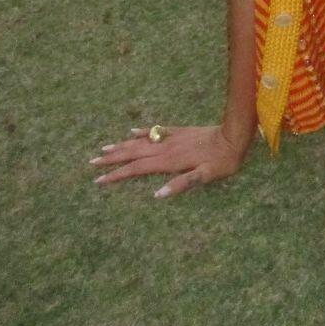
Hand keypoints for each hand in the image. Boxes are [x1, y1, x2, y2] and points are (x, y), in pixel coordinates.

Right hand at [88, 124, 246, 197]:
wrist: (233, 136)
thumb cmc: (221, 161)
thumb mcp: (205, 176)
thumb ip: (182, 184)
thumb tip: (157, 195)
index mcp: (169, 161)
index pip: (137, 169)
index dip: (117, 175)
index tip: (98, 180)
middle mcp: (166, 148)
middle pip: (133, 154)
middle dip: (112, 159)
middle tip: (91, 162)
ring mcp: (171, 138)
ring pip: (141, 142)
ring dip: (122, 146)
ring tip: (104, 148)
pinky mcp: (179, 131)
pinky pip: (155, 131)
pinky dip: (142, 132)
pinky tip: (132, 131)